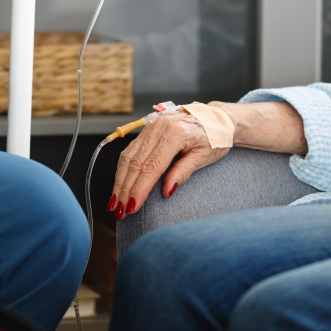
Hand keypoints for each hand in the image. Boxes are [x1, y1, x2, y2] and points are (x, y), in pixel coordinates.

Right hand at [109, 109, 230, 219]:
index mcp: (175, 134)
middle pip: (135, 163)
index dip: (139, 189)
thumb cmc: (214, 138)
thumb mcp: (204, 156)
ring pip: (128, 157)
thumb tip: (167, 191)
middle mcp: (159, 128)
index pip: (151, 167)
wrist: (215, 118)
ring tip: (114, 204)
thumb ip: (184, 172)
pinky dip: (122, 170)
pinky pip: (129, 151)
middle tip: (119, 212)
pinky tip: (118, 185)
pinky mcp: (147, 130)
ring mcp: (151, 127)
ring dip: (119, 182)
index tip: (132, 207)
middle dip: (125, 190)